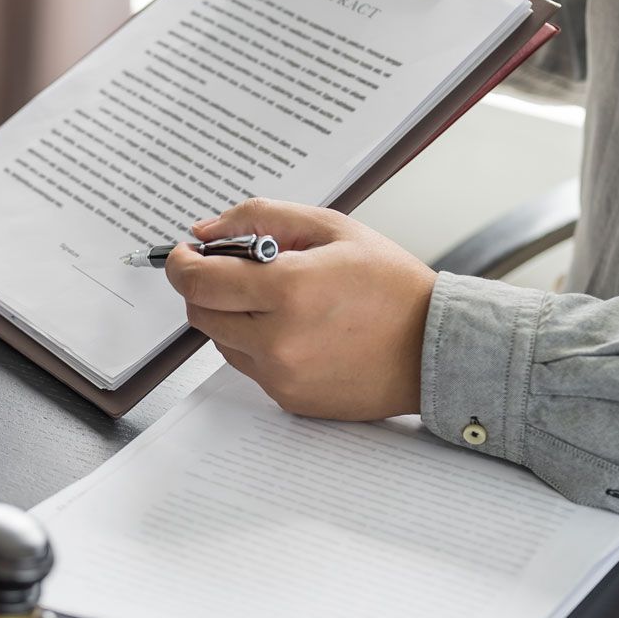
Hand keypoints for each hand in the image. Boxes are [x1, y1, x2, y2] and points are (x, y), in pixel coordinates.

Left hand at [165, 198, 436, 419]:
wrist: (437, 346)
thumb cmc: (391, 284)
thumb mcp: (332, 228)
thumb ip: (261, 219)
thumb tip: (205, 231)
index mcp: (289, 290)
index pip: (199, 282)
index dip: (181, 264)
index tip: (185, 255)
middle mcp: (279, 340)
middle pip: (201, 313)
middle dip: (206, 288)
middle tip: (234, 272)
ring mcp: (282, 375)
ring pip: (221, 341)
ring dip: (233, 317)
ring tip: (279, 301)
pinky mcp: (290, 398)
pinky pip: (249, 367)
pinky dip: (258, 345)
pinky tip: (297, 329)